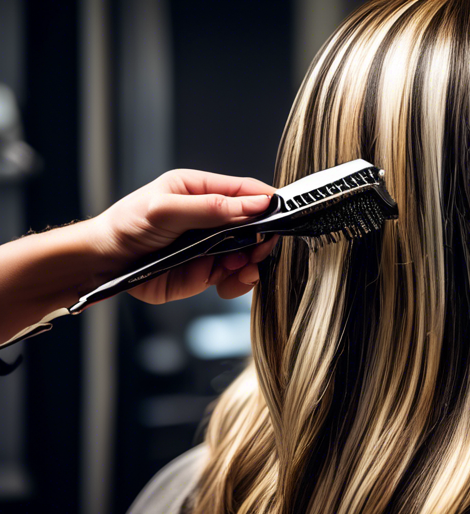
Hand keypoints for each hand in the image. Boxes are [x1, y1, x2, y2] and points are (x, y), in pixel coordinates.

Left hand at [87, 169, 279, 303]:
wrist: (102, 265)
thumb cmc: (126, 226)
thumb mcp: (167, 210)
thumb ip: (213, 208)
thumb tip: (256, 203)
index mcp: (201, 190)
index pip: (246, 190)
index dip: (267, 201)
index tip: (283, 213)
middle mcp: (211, 219)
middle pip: (255, 226)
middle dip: (261, 239)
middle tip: (260, 249)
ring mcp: (211, 247)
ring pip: (249, 255)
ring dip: (251, 264)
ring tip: (240, 270)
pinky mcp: (206, 273)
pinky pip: (234, 278)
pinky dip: (238, 284)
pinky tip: (229, 283)